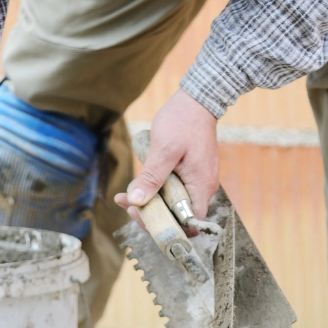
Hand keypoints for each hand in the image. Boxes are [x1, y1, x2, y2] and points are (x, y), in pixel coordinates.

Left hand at [115, 89, 219, 221]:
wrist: (197, 100)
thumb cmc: (182, 121)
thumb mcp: (163, 150)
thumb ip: (151, 177)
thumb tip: (136, 201)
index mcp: (201, 187)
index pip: (188, 223)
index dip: (166, 227)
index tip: (142, 216)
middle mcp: (203, 188)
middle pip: (177, 216)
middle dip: (150, 214)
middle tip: (127, 204)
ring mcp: (197, 181)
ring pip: (173, 203)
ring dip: (150, 202)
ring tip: (125, 196)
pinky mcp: (190, 173)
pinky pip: (173, 190)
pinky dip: (156, 190)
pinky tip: (138, 184)